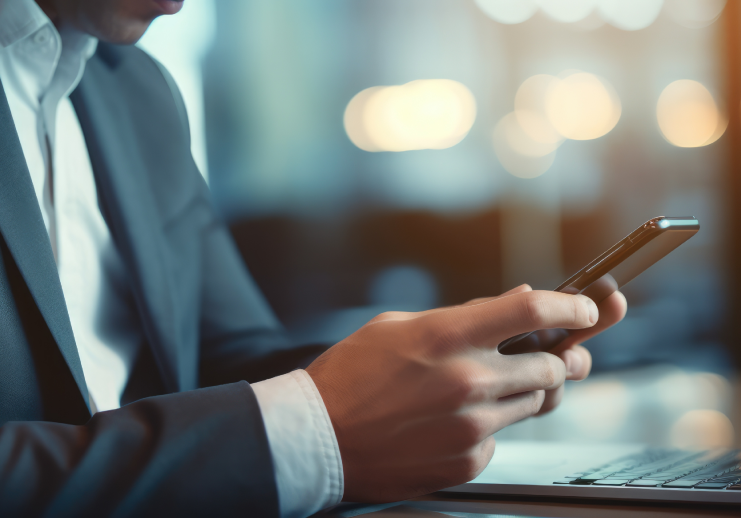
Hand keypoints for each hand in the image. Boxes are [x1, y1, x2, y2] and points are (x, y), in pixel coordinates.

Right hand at [305, 287, 615, 502]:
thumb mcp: (396, 327)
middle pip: (552, 364)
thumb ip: (459, 317)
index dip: (572, 308)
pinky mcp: (468, 460)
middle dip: (560, 356)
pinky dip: (490, 425)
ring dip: (525, 390)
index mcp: (446, 336)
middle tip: (555, 353)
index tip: (584, 309)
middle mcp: (467, 380)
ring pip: (535, 402)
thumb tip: (511, 307)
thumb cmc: (349, 378)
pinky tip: (454, 420)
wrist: (316, 440)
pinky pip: (501, 437)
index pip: (534, 312)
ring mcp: (471, 425)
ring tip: (490, 386)